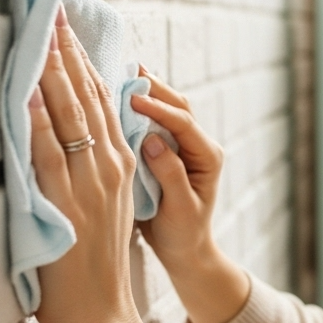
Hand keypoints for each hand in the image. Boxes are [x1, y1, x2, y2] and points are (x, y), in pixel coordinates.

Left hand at [29, 5, 138, 322]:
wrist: (104, 312)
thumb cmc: (98, 267)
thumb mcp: (108, 209)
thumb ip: (95, 173)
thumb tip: (70, 141)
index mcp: (124, 166)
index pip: (105, 103)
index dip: (86, 64)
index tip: (71, 31)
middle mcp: (112, 167)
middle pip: (90, 98)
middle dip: (71, 53)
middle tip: (56, 14)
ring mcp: (90, 182)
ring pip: (72, 114)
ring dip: (55, 70)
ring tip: (43, 34)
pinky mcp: (66, 200)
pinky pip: (48, 147)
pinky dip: (36, 114)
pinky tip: (27, 86)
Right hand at [128, 66, 248, 322]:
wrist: (185, 250)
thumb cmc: (184, 234)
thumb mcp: (180, 209)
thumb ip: (171, 174)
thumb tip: (153, 140)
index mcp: (208, 157)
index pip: (184, 122)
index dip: (159, 108)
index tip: (132, 99)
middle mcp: (199, 145)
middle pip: (178, 106)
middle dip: (153, 88)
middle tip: (123, 72)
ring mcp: (184, 145)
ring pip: (167, 108)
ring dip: (145, 91)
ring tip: (118, 74)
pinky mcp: (168, 149)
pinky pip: (154, 121)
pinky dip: (137, 107)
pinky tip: (115, 96)